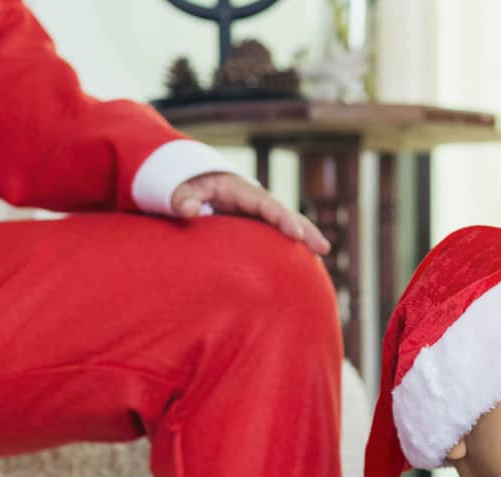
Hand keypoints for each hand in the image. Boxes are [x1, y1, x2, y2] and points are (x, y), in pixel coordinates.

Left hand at [170, 172, 330, 254]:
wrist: (187, 183)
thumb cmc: (182, 186)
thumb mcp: (176, 187)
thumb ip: (180, 198)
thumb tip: (190, 210)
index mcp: (239, 190)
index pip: (266, 204)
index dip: (283, 218)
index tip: (297, 234)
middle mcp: (254, 201)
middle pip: (285, 214)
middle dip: (305, 230)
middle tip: (323, 249)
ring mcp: (256, 215)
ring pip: (284, 226)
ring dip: (303, 241)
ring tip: (320, 261)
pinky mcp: (254, 226)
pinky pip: (275, 236)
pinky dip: (289, 249)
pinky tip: (300, 269)